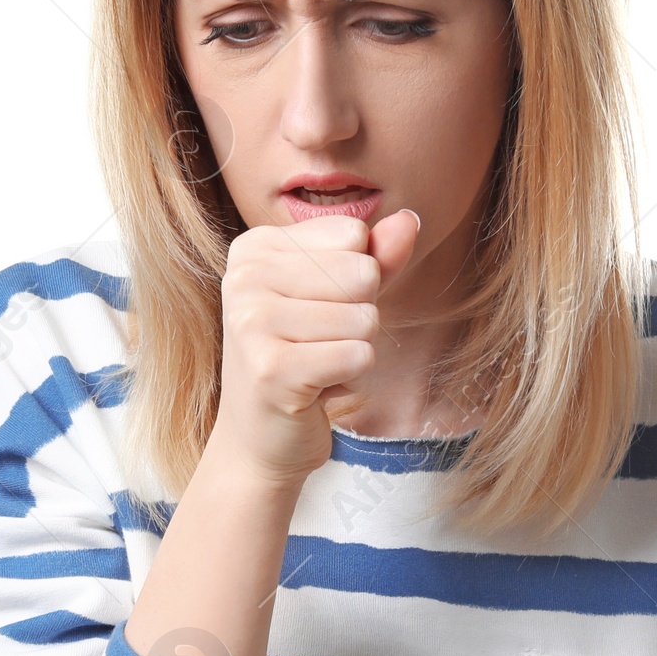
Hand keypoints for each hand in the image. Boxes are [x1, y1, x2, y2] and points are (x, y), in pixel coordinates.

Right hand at [209, 209, 420, 487]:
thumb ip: (377, 256)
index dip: (357, 280)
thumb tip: (411, 219)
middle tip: (320, 343)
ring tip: (317, 365)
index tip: (317, 310)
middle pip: (363, 273)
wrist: (262, 436)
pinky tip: (316, 388)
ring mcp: (251, 322)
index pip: (355, 236)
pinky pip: (359, 355)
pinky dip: (351, 376)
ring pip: (365, 318)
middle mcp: (245, 276)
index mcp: (256, 246)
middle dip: (359, 316)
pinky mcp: (271, 370)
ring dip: (354, 350)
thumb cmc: (306, 356)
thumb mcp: (342, 297)